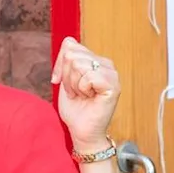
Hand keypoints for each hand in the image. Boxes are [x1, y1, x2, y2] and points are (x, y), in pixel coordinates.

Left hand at [50, 36, 120, 151]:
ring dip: (74, 84)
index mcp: (95, 59)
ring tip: (82, 95)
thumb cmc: (74, 107)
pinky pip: (88, 77)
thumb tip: (69, 43)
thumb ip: (66, 59)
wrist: (81, 130)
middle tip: (76, 92)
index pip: (70, 44)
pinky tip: (89, 98)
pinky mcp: (113, 86)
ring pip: (79, 64)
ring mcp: (112, 74)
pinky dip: (82, 89)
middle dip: (66, 76)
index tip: (60, 81)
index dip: (60, 65)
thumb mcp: (64, 78)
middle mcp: (106, 64)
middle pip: (72, 55)